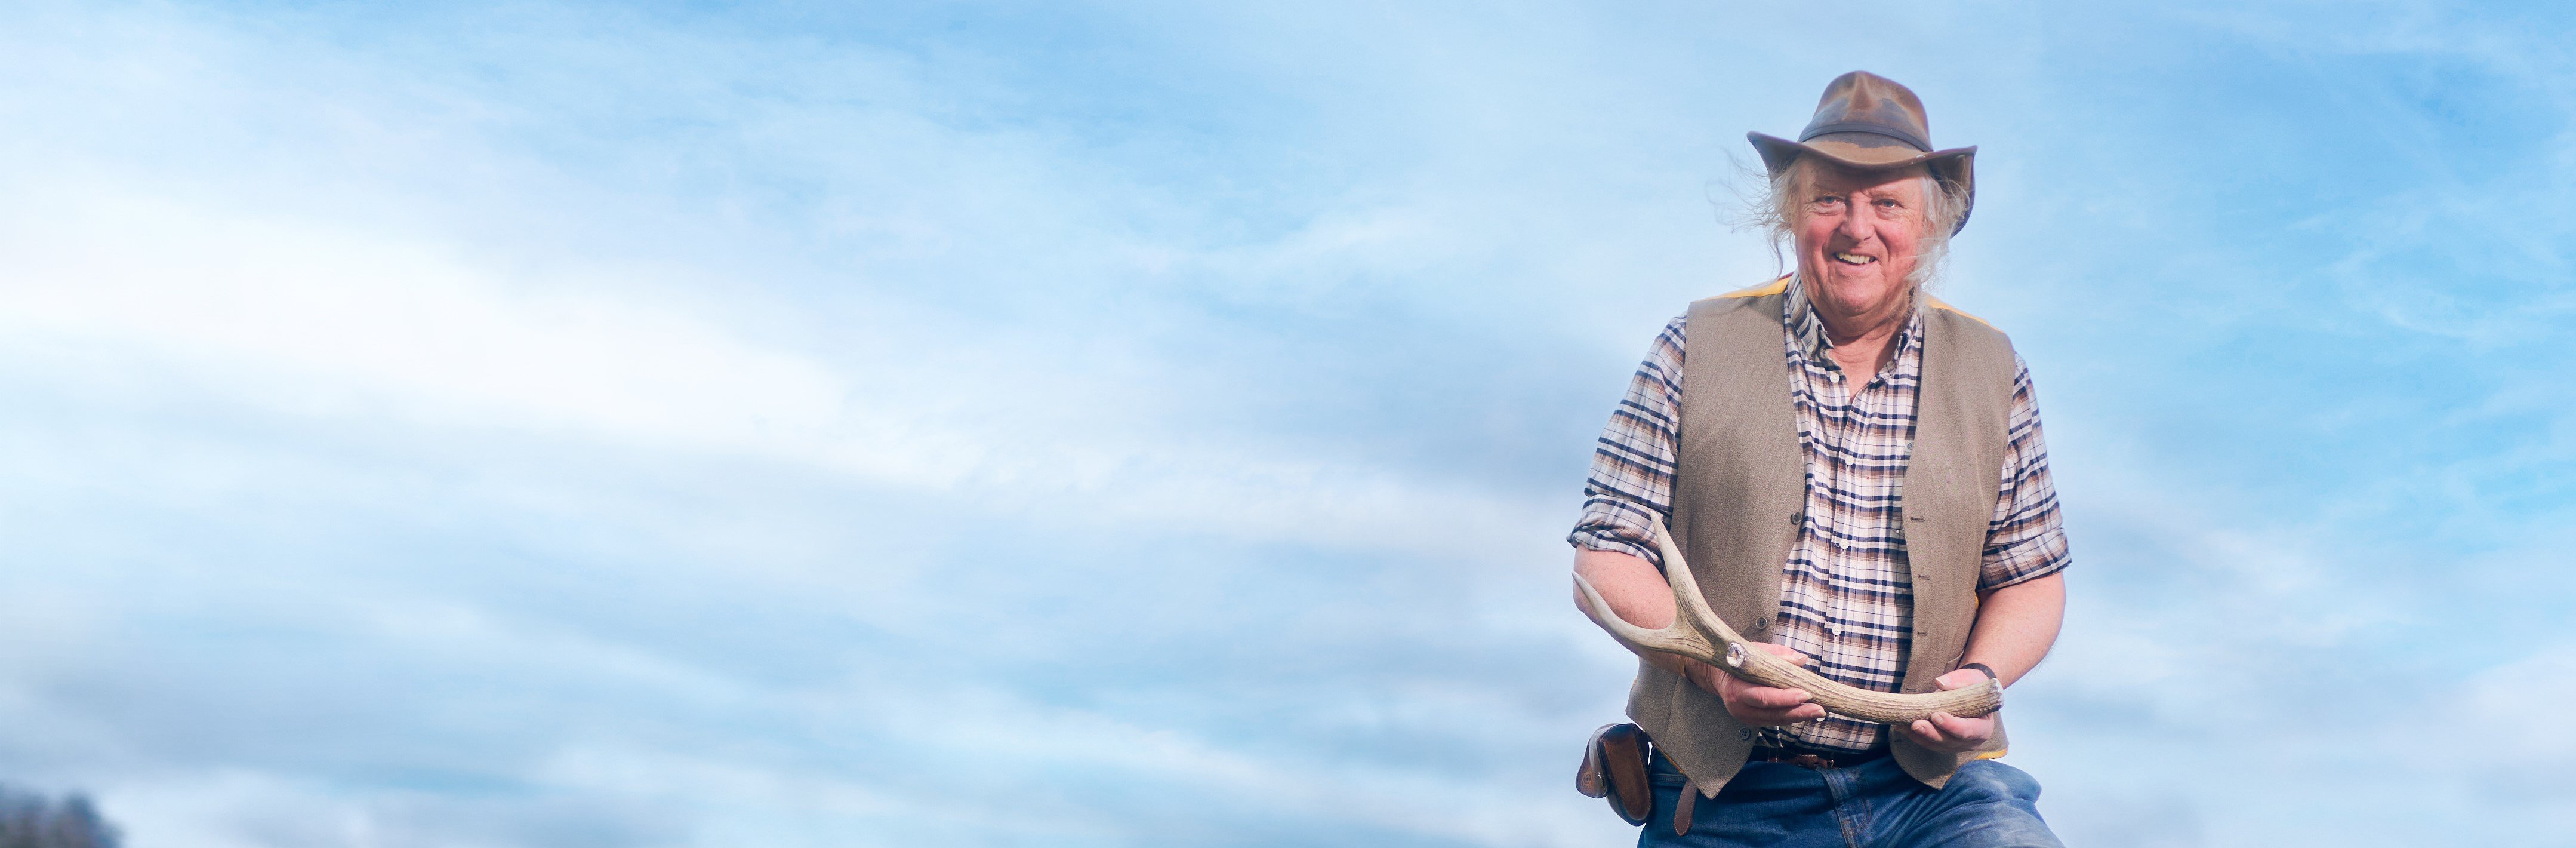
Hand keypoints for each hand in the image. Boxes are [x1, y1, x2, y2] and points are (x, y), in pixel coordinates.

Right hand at [1688, 643, 1824, 726]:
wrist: (1718, 674)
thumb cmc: (1738, 659)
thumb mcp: (1754, 651)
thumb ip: (1777, 655)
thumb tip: (1801, 659)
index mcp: (1737, 689)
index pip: (1764, 696)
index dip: (1786, 697)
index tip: (1806, 693)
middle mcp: (1739, 707)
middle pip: (1772, 713)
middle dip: (1798, 711)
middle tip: (1820, 708)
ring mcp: (1745, 717)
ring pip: (1776, 720)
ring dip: (1798, 716)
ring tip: (1818, 711)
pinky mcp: (1752, 721)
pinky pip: (1774, 720)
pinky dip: (1791, 717)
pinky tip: (1806, 712)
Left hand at [1894, 667, 1996, 752]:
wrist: (1969, 693)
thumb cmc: (1972, 685)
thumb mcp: (1971, 679)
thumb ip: (1959, 680)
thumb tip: (1940, 682)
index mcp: (1983, 727)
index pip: (1968, 730)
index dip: (1952, 725)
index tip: (1936, 716)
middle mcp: (1971, 740)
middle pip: (1949, 741)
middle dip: (1931, 733)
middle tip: (1916, 724)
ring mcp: (1956, 745)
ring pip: (1936, 745)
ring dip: (1919, 736)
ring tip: (1903, 725)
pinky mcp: (1943, 744)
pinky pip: (1928, 743)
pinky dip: (1914, 736)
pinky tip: (1901, 727)